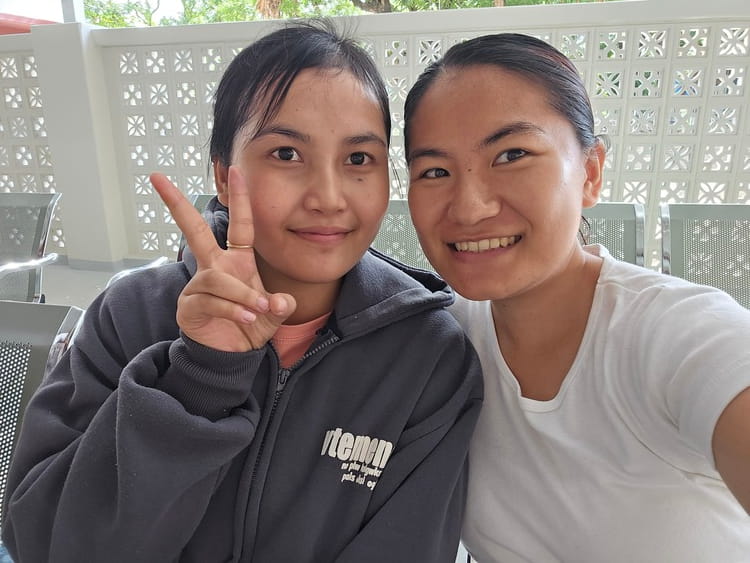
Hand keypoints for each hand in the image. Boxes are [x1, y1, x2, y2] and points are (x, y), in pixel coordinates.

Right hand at [151, 167, 296, 351]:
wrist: (233, 356)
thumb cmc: (251, 326)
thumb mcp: (274, 314)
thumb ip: (281, 305)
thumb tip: (279, 302)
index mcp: (237, 260)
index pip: (239, 224)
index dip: (240, 199)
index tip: (236, 170)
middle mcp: (214, 267)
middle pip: (194, 230)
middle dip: (177, 203)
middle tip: (158, 178)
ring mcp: (199, 285)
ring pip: (218, 279)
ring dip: (242, 295)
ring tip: (257, 311)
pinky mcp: (189, 306)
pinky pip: (212, 301)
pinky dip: (234, 311)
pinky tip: (247, 319)